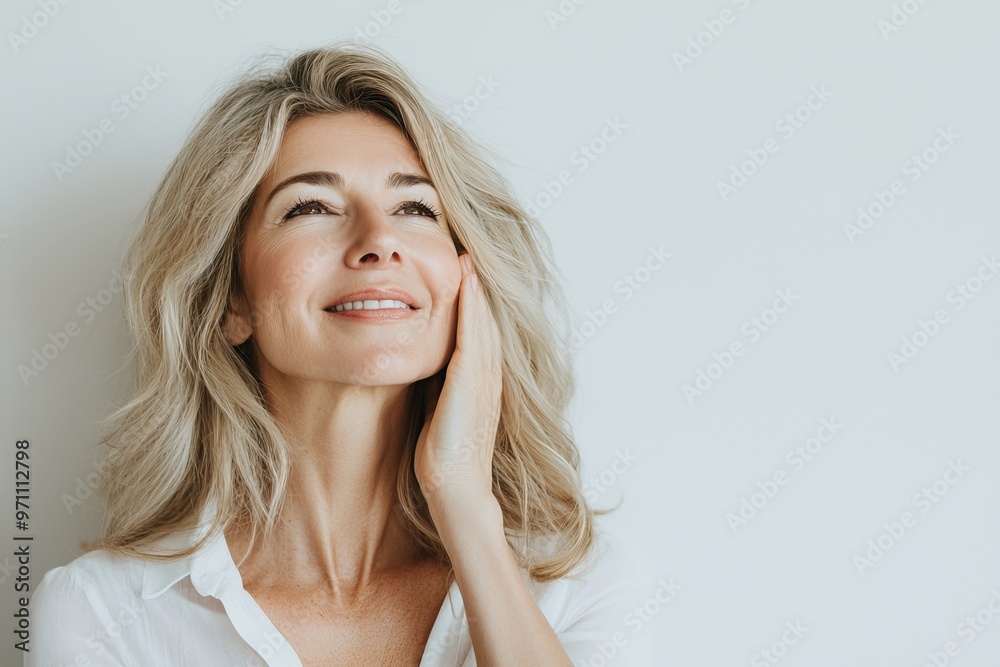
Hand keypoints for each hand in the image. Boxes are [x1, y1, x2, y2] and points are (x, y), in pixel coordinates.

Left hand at [414, 253, 502, 504]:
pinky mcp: (470, 384)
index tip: (465, 276)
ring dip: (475, 291)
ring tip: (468, 261)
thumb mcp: (440, 411)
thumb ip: (439, 386)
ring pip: (481, 324)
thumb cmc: (444, 457)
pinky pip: (472, 338)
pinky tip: (465, 289)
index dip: (474, 304)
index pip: (479, 335)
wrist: (456, 489)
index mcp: (481, 384)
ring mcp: (483, 380)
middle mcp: (487, 377)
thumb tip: (426, 366)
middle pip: (485, 322)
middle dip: (477, 288)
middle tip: (469, 255)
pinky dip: (470, 311)